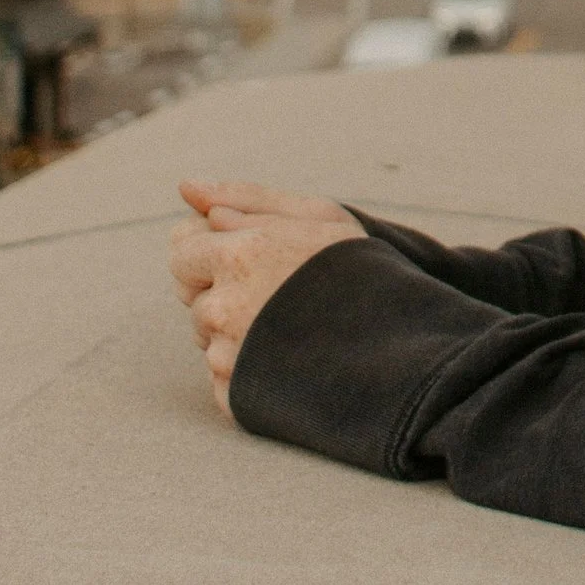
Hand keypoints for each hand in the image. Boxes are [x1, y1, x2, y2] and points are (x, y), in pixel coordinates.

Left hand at [169, 179, 363, 417]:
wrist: (402, 347)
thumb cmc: (361, 269)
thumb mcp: (315, 216)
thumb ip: (246, 198)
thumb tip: (186, 187)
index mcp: (239, 255)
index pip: (182, 249)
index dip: (212, 252)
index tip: (249, 258)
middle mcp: (224, 306)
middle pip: (192, 297)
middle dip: (221, 291)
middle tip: (275, 292)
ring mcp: (229, 356)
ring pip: (208, 339)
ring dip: (237, 332)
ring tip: (291, 327)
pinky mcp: (238, 397)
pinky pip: (224, 379)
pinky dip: (248, 371)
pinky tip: (289, 359)